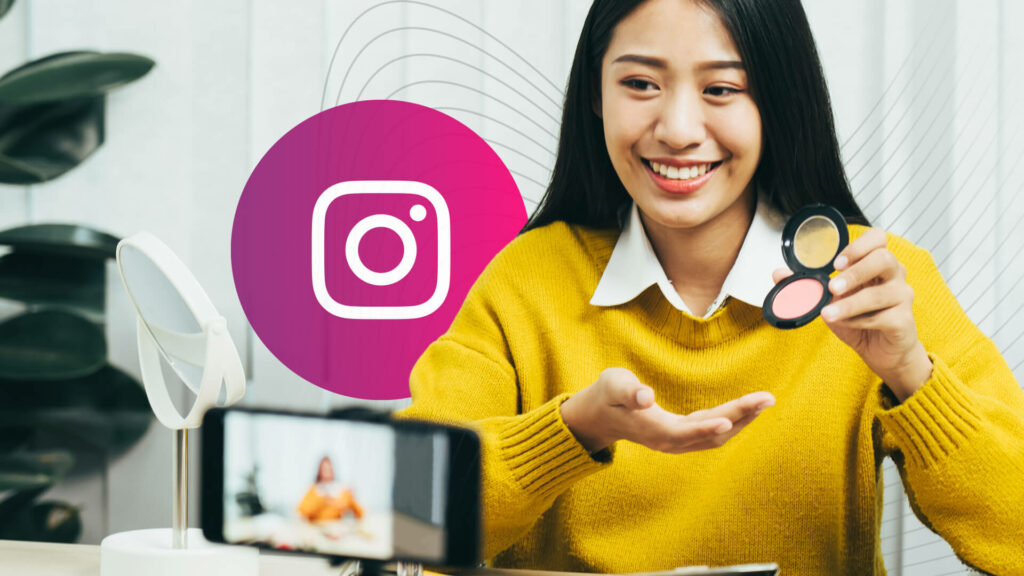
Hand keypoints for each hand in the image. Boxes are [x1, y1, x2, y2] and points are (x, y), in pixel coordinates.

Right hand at [560, 367, 774, 453]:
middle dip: (740, 416)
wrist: (600, 416)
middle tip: (767, 398)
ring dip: (742, 420)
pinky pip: (713, 433)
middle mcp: (669, 441)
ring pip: (717, 436)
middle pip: (711, 433)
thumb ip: (628, 390)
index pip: (686, 430)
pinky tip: (747, 410)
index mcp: (653, 429)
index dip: (708, 425)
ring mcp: (677, 442)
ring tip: (765, 402)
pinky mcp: (683, 437)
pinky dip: (733, 421)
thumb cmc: (607, 395)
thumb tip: (645, 397)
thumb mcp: (612, 384)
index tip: (730, 418)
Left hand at [772, 228, 931, 400]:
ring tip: (828, 313)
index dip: (859, 245)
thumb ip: (807, 285)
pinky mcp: (904, 321)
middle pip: (885, 259)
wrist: (882, 352)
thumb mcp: (830, 301)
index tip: (836, 263)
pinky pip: (882, 317)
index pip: (878, 238)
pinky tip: (847, 324)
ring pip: (880, 293)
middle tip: (832, 286)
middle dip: (856, 272)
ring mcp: (902, 297)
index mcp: (877, 264)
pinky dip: (860, 321)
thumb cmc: (860, 320)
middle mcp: (894, 275)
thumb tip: (778, 273)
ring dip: (850, 304)